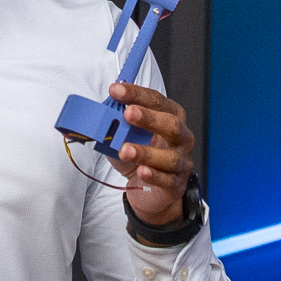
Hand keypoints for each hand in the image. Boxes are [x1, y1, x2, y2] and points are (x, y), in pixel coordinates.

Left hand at [110, 82, 195, 228]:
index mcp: (171, 117)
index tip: (116, 90)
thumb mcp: (126, 136)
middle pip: (171, 125)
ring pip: (169, 157)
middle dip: (149, 118)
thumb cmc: (139, 158)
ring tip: (125, 150)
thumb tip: (99, 111)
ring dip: (146, 152)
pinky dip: (154, 176)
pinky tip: (142, 171)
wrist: (149, 191)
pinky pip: (167, 180)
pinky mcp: (175, 185)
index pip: (157, 101)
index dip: (137, 94)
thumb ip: (117, 123)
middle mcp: (181, 138)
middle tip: (128, 113)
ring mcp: (181, 162)